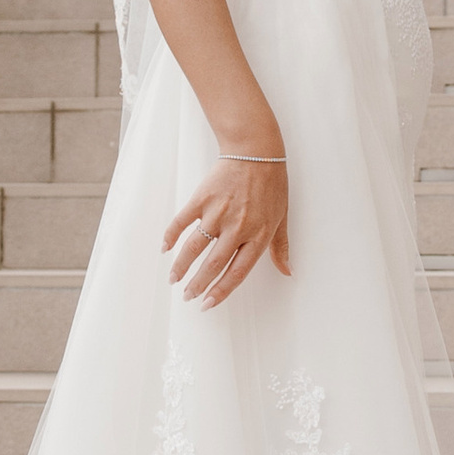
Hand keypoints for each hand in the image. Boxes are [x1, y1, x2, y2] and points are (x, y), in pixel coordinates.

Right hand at [164, 152, 290, 303]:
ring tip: (173, 280)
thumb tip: (288, 272)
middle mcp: (237, 227)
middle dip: (198, 284)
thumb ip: (281, 247)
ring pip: (194, 247)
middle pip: (213, 264)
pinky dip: (171, 235)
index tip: (207, 304)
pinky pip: (182, 221)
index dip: (220, 291)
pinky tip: (165, 248)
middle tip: (187, 296)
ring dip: (181, 266)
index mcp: (258, 235)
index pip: (237, 272)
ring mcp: (217, 212)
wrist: (256, 149)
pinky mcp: (202, 197)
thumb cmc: (272, 184)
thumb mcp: (282, 216)